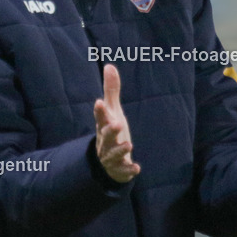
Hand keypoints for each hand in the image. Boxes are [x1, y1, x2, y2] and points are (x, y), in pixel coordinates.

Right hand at [94, 64, 140, 182]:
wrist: (109, 162)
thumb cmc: (111, 131)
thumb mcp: (113, 111)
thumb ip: (111, 90)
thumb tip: (110, 65)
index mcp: (104, 126)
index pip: (100, 117)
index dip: (100, 111)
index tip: (99, 102)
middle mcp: (105, 141)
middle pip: (105, 136)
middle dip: (110, 131)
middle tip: (118, 123)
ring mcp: (110, 156)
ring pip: (112, 154)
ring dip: (120, 150)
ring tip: (129, 145)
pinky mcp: (119, 169)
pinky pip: (122, 171)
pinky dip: (128, 170)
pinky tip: (136, 168)